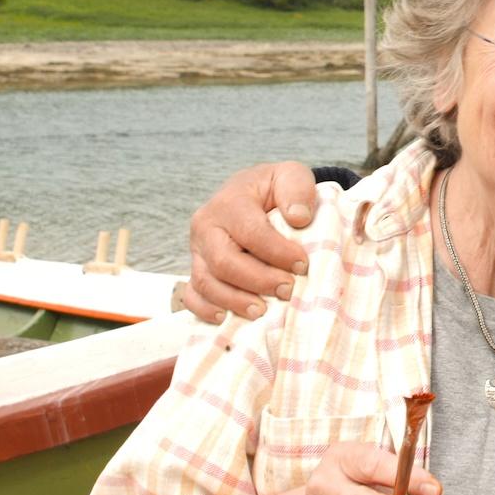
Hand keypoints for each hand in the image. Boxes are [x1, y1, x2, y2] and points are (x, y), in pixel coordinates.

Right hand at [182, 161, 320, 323]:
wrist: (256, 196)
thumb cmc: (275, 190)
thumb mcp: (291, 176)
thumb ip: (297, 189)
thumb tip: (298, 218)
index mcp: (228, 203)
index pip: (250, 232)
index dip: (277, 252)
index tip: (302, 264)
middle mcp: (206, 227)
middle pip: (224, 262)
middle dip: (258, 280)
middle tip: (288, 290)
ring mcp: (197, 251)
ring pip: (206, 283)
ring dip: (235, 301)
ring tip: (263, 310)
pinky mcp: (196, 270)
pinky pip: (191, 296)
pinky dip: (206, 310)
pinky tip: (227, 318)